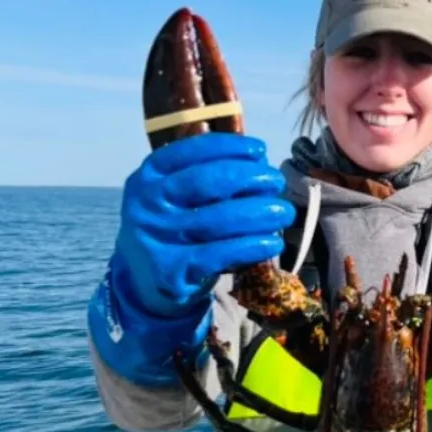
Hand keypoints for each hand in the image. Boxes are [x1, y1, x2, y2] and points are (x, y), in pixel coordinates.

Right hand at [87, 133, 294, 385]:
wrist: (147, 283)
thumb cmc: (175, 228)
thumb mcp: (175, 197)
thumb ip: (206, 177)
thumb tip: (259, 164)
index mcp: (148, 177)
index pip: (189, 152)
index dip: (228, 147)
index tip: (259, 150)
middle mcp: (148, 204)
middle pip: (206, 182)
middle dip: (248, 177)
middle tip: (276, 181)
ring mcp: (158, 238)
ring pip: (219, 219)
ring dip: (260, 213)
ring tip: (284, 212)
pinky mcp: (173, 271)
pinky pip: (221, 254)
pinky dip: (252, 246)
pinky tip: (273, 243)